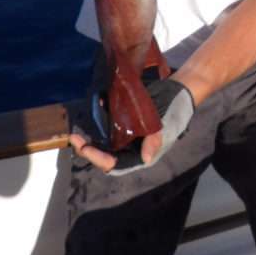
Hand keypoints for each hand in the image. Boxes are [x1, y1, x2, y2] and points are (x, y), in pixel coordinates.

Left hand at [69, 78, 194, 175]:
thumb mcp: (168, 128)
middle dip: (88, 150)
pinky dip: (100, 115)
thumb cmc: (175, 112)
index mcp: (139, 154)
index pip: (115, 164)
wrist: (179, 90)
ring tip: (77, 132)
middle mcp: (130, 147)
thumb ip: (155, 142)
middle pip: (104, 155)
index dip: (99, 158)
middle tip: (75, 139)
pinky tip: (95, 107)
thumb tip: (144, 159)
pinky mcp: (124, 118)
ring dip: (90, 137)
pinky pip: (108, 121)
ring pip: (103, 140)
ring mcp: (126, 133)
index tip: (86, 148)